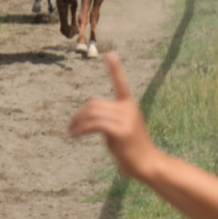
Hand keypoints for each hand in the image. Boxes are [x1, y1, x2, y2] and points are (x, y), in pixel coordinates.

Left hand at [68, 52, 158, 180]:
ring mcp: (126, 119)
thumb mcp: (118, 129)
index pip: (121, 82)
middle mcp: (128, 108)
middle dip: (78, 114)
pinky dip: (81, 129)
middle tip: (70, 127)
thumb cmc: (131, 149)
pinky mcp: (122, 131)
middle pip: (94, 103)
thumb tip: (87, 117)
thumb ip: (106, 118)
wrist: (147, 165)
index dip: (115, 68)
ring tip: (71, 133)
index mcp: (128, 105)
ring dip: (77, 123)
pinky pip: (94, 124)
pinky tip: (75, 136)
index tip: (110, 53)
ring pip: (92, 113)